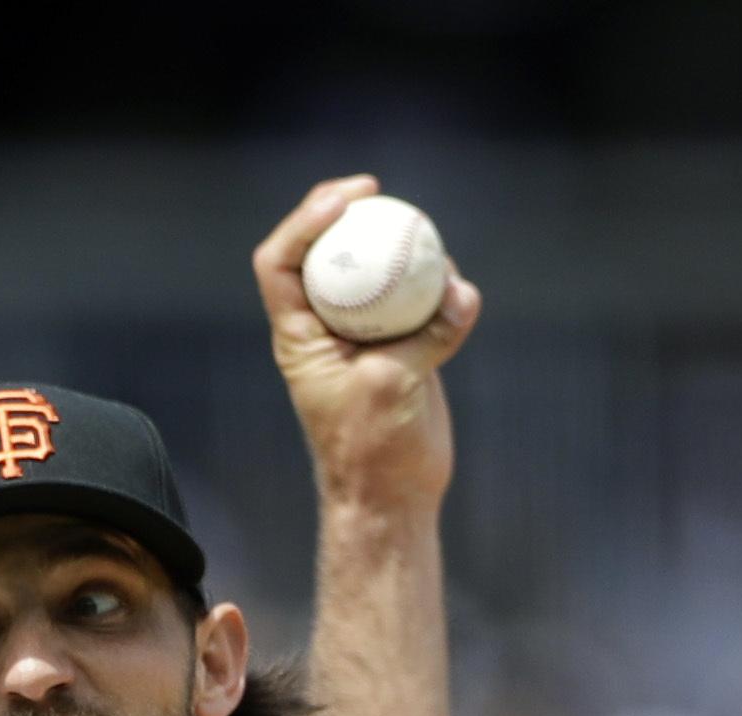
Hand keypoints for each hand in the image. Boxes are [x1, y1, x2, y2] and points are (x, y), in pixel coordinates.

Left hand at [252, 174, 484, 515]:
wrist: (393, 496)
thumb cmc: (374, 450)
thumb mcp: (393, 387)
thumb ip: (427, 335)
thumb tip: (462, 292)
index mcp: (299, 336)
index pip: (280, 263)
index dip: (302, 223)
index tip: (343, 204)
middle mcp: (325, 329)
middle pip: (325, 254)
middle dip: (347, 215)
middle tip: (379, 193)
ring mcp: (364, 336)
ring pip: (374, 274)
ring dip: (398, 251)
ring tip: (428, 241)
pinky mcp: (401, 348)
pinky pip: (415, 302)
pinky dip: (436, 288)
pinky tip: (458, 286)